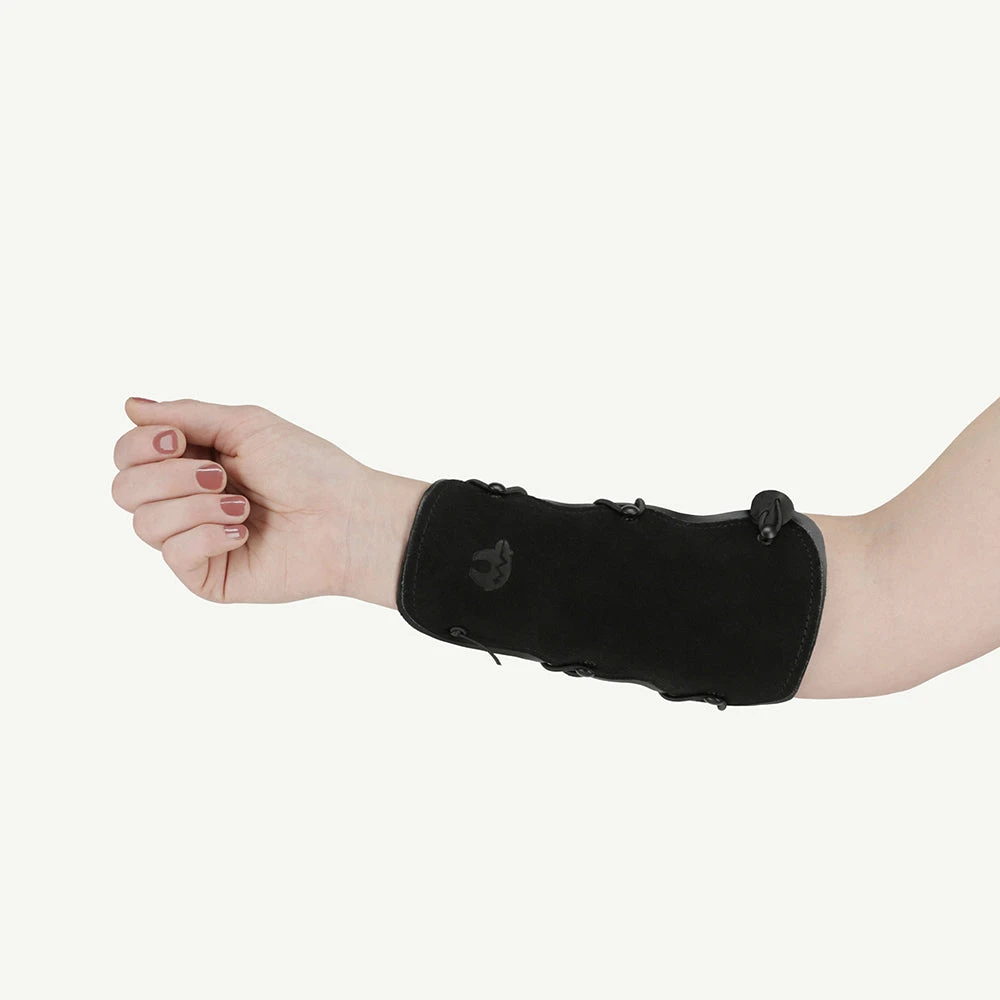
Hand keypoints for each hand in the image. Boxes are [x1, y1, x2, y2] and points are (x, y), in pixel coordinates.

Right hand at [112, 397, 429, 605]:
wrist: (347, 518)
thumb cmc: (309, 468)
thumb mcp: (246, 426)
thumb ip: (186, 415)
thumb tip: (129, 406)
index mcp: (193, 461)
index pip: (128, 454)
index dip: (140, 445)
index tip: (176, 440)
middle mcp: (186, 501)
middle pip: (124, 489)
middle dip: (168, 477)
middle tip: (219, 476)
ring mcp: (195, 540)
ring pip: (144, 523)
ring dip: (195, 506)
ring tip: (243, 506)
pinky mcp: (208, 576)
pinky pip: (175, 554)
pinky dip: (209, 536)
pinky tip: (244, 533)